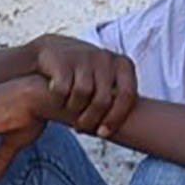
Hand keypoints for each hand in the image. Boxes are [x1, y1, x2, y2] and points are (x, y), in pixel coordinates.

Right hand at [22, 36, 141, 139]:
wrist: (50, 51)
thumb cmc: (84, 74)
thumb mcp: (105, 79)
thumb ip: (117, 97)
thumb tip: (134, 132)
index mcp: (123, 64)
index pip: (127, 96)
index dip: (116, 118)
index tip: (102, 133)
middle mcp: (106, 58)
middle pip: (103, 99)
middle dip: (91, 119)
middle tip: (81, 128)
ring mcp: (85, 57)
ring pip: (83, 94)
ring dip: (74, 110)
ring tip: (70, 114)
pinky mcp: (63, 60)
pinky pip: (63, 89)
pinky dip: (59, 99)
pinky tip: (57, 101)